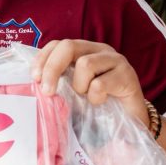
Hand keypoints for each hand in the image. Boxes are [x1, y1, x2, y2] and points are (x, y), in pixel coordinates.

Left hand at [31, 39, 148, 126]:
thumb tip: (34, 85)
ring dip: (80, 86)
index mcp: (84, 50)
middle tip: (47, 91)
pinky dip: (95, 97)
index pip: (58, 44)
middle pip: (68, 46)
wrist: (131, 120)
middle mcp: (98, 50)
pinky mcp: (127, 74)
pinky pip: (100, 83)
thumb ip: (59, 83)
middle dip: (52, 69)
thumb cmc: (98, 105)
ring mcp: (115, 59)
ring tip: (87, 97)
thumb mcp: (74, 92)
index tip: (35, 78)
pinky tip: (101, 102)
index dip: (43, 58)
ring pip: (85, 64)